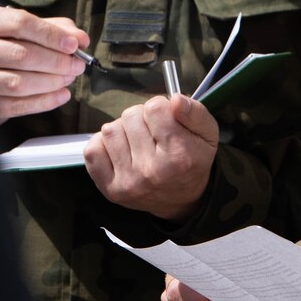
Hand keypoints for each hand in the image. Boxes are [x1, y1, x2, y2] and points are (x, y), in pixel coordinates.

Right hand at [0, 5, 87, 125]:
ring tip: (69, 77)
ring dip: (51, 82)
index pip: (20, 24)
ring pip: (18, 83)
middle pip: (21, 55)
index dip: (51, 35)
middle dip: (56, 61)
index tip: (73, 44)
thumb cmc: (4, 42)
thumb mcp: (24, 27)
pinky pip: (16, 106)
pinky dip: (44, 102)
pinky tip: (61, 95)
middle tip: (76, 64)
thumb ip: (55, 28)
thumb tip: (81, 39)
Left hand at [83, 93, 218, 220]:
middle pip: (130, 115)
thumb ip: (196, 113)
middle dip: (141, 118)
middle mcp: (151, 170)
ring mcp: (128, 181)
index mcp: (178, 155)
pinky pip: (92, 150)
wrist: (181, 200)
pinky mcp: (110, 188)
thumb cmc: (192, 161)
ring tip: (136, 141)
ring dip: (123, 130)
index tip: (165, 119)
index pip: (154, 107)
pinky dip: (104, 145)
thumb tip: (175, 99)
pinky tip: (120, 150)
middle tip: (152, 132)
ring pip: (110, 130)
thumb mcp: (208, 135)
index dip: (160, 107)